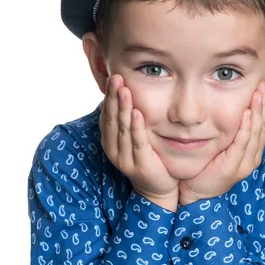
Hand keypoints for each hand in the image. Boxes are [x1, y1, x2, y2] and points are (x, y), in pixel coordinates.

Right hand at [100, 74, 178, 210]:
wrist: (157, 187)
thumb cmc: (145, 156)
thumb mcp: (131, 136)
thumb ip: (126, 119)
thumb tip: (120, 94)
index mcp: (109, 140)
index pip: (106, 114)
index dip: (109, 96)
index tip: (113, 77)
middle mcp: (113, 149)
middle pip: (112, 118)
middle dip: (114, 97)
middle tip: (116, 77)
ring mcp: (125, 158)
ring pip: (122, 129)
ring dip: (123, 108)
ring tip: (124, 89)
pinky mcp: (140, 164)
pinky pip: (138, 142)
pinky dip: (136, 127)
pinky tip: (137, 112)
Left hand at [178, 81, 264, 205]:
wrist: (195, 191)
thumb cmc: (206, 165)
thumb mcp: (221, 143)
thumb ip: (228, 128)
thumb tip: (230, 106)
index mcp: (251, 149)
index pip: (262, 123)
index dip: (264, 104)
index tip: (263, 85)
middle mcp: (252, 155)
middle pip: (263, 125)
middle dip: (264, 103)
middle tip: (263, 83)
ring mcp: (245, 163)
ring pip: (256, 133)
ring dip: (258, 111)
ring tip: (258, 93)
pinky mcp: (234, 167)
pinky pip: (242, 144)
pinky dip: (246, 128)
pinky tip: (247, 114)